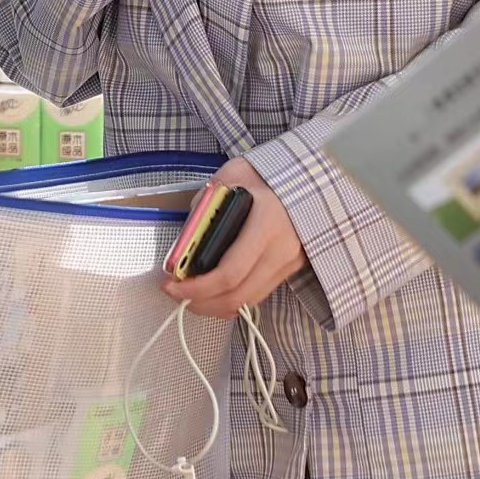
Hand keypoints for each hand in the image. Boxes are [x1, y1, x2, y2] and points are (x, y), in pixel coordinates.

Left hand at [163, 159, 309, 318]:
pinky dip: (233, 299)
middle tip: (177, 295)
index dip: (197, 287)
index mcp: (267, 223)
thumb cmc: (266, 173)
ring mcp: (289, 262)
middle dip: (201, 302)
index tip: (172, 285)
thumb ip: (205, 206)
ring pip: (248, 300)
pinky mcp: (289, 268)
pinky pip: (258, 293)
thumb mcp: (230, 177)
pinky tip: (215, 293)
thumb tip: (183, 241)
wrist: (307, 176)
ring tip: (191, 295)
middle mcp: (282, 249)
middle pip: (238, 295)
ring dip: (215, 305)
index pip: (229, 272)